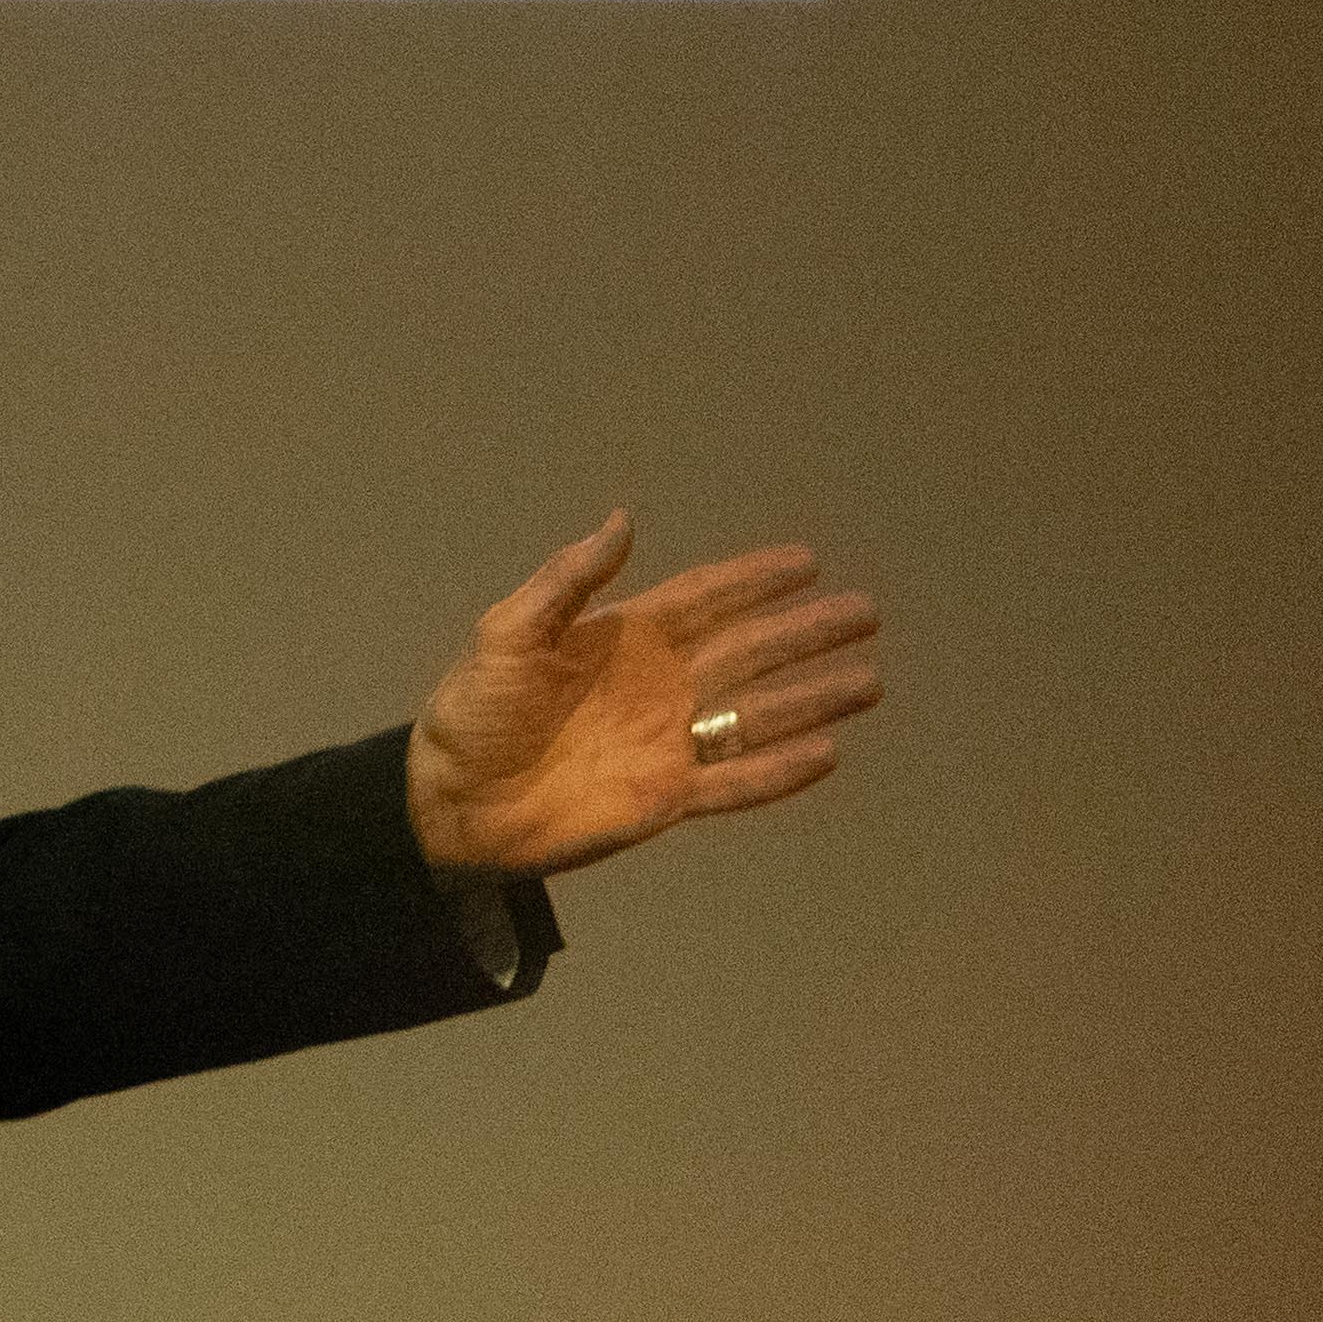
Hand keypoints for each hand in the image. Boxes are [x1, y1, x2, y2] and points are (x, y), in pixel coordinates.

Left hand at [405, 510, 878, 880]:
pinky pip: (737, 782)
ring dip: (812, 699)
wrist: (453, 801)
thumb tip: (622, 520)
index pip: (704, 600)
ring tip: (870, 682)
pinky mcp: (667, 797)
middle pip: (749, 651)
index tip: (807, 560)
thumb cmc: (472, 712)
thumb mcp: (509, 632)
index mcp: (624, 639)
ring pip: (757, 715)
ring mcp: (668, 743)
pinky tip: (828, 753)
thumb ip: (568, 580)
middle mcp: (659, 686)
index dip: (753, 580)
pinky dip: (781, 771)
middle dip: (805, 632)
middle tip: (865, 611)